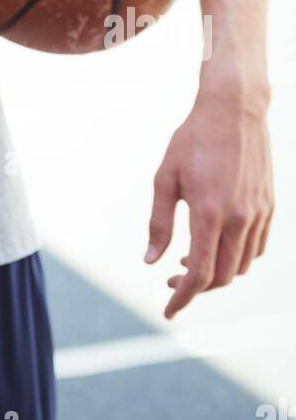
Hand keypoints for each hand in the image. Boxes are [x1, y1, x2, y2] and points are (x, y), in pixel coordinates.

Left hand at [145, 82, 273, 319]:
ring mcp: (258, 214)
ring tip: (189, 259)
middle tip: (172, 279)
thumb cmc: (193, 139)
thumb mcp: (165, 177)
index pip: (198, 274)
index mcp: (209, 213)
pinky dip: (236, 258)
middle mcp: (238, 219)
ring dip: (215, 274)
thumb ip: (158, 222)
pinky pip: (256, 248)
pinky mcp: (269, 206)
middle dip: (195, 288)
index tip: (168, 310)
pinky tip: (217, 246)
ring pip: (240, 266)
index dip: (183, 298)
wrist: (234, 109)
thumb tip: (151, 261)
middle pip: (221, 277)